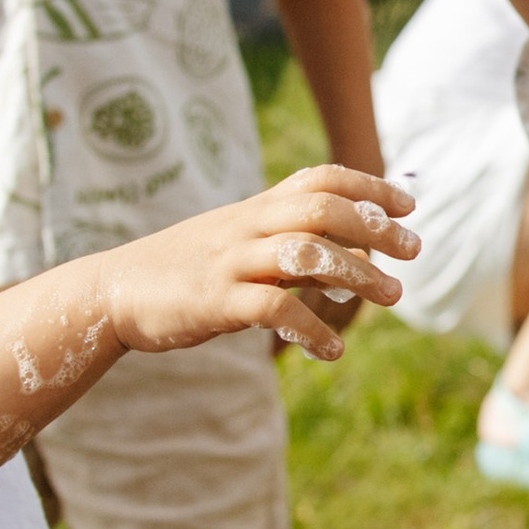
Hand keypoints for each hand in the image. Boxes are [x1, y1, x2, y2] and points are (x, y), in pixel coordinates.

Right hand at [90, 165, 416, 364]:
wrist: (114, 291)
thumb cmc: (186, 270)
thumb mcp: (240, 245)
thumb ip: (292, 246)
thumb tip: (353, 257)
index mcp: (254, 208)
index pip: (320, 178)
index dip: (369, 187)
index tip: (410, 205)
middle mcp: (246, 226)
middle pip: (321, 208)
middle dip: (375, 226)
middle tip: (414, 250)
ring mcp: (230, 262)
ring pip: (304, 253)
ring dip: (356, 272)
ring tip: (392, 296)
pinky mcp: (214, 302)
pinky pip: (274, 308)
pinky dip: (311, 328)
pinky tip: (333, 350)